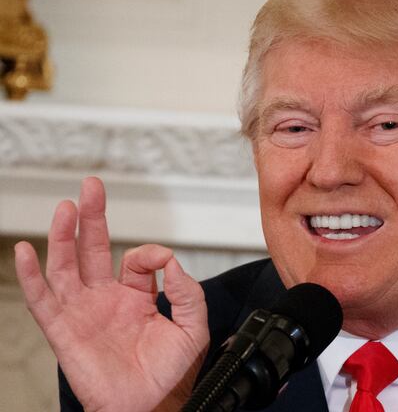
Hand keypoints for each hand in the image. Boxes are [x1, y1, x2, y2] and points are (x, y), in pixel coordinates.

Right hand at [14, 177, 208, 411]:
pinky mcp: (64, 331)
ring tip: (65, 208)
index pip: (137, 260)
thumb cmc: (170, 375)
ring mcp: (83, 312)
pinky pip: (42, 300)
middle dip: (92, 217)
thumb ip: (187, 292)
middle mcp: (107, 300)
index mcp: (137, 297)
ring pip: (66, 266)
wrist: (152, 406)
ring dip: (63, 236)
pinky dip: (31, 276)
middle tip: (92, 187)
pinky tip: (26, 252)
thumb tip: (171, 261)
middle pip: (94, 249)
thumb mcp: (192, 327)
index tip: (161, 260)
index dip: (150, 253)